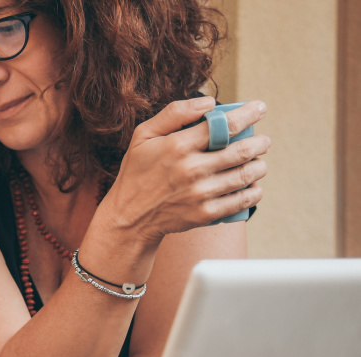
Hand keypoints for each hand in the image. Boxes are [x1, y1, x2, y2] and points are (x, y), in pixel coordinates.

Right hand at [104, 97, 269, 242]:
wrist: (128, 218)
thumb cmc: (137, 172)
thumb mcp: (143, 136)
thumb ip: (174, 114)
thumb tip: (209, 103)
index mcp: (177, 146)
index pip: (224, 126)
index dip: (248, 114)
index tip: (260, 108)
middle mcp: (191, 169)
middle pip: (242, 151)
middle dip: (260, 142)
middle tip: (262, 140)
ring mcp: (200, 194)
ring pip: (246, 176)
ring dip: (259, 166)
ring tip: (258, 162)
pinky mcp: (205, 214)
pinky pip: (241, 201)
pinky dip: (254, 192)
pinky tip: (253, 186)